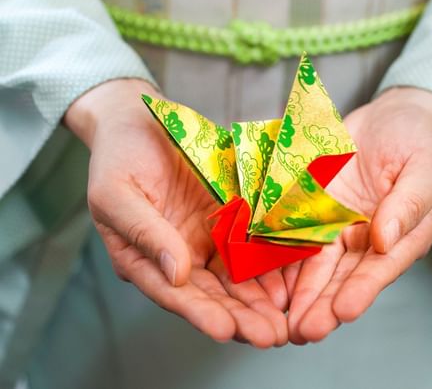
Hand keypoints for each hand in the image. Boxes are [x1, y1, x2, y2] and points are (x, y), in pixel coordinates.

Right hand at [65, 79, 287, 346]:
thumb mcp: (116, 192)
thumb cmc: (119, 155)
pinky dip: (270, 264)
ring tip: (284, 320)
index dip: (198, 313)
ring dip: (260, 300)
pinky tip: (290, 281)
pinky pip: (252, 245)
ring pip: (236, 277)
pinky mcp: (230, 219)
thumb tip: (174, 273)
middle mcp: (178, 255)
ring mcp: (207, 238)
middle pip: (210, 294)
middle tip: (268, 335)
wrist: (142, 121)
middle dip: (240, 317)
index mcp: (143, 257)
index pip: (172, 293)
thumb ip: (143, 231)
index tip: (224, 330)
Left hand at [285, 87, 431, 343]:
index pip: (381, 269)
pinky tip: (268, 282)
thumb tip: (386, 239)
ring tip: (284, 322)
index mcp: (400, 236)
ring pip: (317, 267)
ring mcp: (338, 227)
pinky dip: (283, 260)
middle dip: (324, 306)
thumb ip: (408, 204)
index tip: (344, 311)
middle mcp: (367, 240)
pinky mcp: (313, 211)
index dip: (363, 291)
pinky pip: (296, 236)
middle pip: (344, 278)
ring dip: (301, 295)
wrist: (388, 119)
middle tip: (305, 332)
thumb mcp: (424, 169)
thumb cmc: (416, 142)